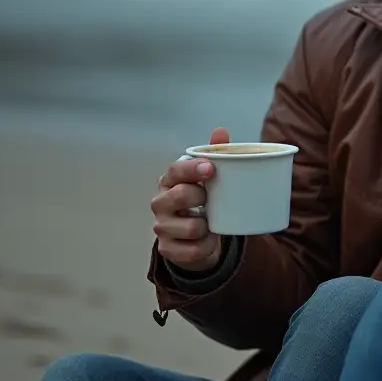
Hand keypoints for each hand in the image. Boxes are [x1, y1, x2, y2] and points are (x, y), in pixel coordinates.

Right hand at [152, 126, 227, 271]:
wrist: (199, 238)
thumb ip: (215, 154)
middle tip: (209, 199)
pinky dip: (206, 246)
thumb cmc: (203, 201)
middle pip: (179, 196)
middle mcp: (161, 203)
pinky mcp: (167, 249)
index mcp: (170, 181)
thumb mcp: (210, 178)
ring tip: (211, 223)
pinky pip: (193, 250)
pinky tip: (208, 241)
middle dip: (200, 197)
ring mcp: (162, 227)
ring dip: (207, 226)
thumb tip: (220, 131)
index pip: (175, 170)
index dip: (192, 168)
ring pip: (189, 227)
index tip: (210, 168)